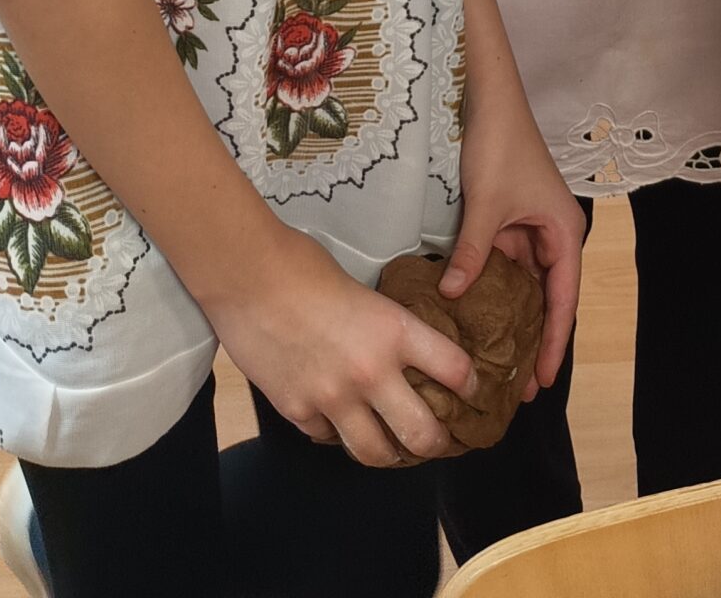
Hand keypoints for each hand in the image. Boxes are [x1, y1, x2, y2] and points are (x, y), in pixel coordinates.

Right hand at [207, 225, 476, 467]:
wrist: (247, 276)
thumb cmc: (303, 267)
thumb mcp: (364, 292)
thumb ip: (385, 328)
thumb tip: (401, 351)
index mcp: (394, 331)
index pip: (455, 371)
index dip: (472, 386)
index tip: (473, 392)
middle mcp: (371, 372)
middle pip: (423, 434)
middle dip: (437, 443)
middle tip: (438, 440)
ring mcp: (333, 398)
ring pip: (376, 453)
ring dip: (389, 453)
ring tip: (391, 447)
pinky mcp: (298, 411)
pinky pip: (329, 439)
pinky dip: (337, 434)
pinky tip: (338, 421)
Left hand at [442, 95, 583, 396]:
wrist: (491, 99)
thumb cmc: (500, 146)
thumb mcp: (486, 204)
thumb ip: (472, 253)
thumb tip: (450, 297)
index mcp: (564, 234)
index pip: (563, 301)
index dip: (553, 343)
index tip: (542, 382)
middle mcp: (555, 236)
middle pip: (548, 299)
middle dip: (535, 340)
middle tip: (516, 386)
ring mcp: (532, 229)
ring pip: (526, 285)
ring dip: (514, 318)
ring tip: (498, 361)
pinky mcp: (512, 221)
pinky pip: (507, 266)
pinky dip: (495, 290)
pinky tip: (479, 316)